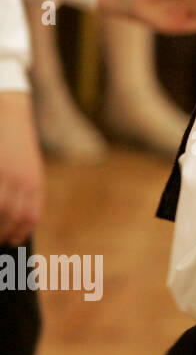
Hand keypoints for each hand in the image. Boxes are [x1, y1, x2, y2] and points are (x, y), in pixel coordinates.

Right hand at [0, 92, 44, 245]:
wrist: (9, 112)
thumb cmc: (15, 143)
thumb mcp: (25, 166)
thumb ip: (23, 188)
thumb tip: (15, 215)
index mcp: (34, 181)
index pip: (30, 216)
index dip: (20, 232)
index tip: (12, 241)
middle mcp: (21, 180)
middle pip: (12, 217)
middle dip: (2, 232)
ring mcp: (4, 175)